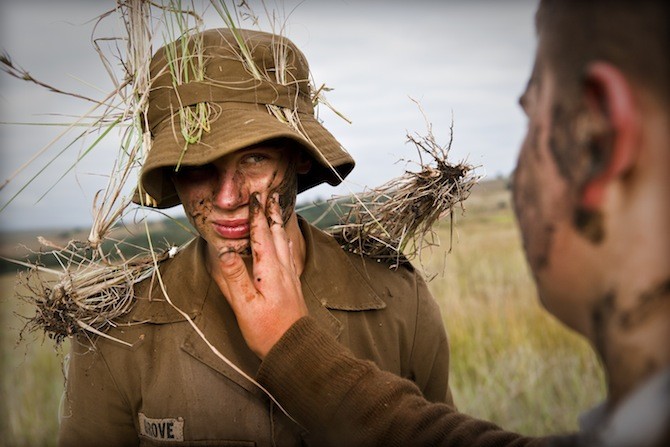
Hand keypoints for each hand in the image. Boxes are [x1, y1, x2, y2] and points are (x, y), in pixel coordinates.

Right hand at [213, 193, 307, 357]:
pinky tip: (286, 243)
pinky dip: (285, 240)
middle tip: (272, 194)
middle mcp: (283, 269)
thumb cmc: (268, 331)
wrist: (295, 349)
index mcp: (270, 270)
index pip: (262, 235)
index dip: (257, 215)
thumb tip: (224, 250)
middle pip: (277, 234)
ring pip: (285, 242)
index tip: (256, 196)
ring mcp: (290, 276)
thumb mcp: (245, 306)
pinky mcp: (292, 286)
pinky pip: (288, 254)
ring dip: (280, 224)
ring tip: (278, 211)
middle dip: (273, 213)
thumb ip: (234, 277)